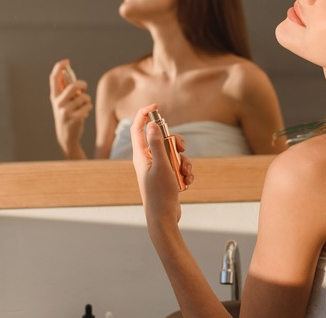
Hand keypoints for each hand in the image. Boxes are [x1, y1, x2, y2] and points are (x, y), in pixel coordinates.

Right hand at [49, 59, 91, 156]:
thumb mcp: (63, 102)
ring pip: (84, 97)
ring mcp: (65, 111)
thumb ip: (65, 89)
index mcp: (54, 96)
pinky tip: (84, 114)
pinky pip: (88, 106)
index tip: (66, 61)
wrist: (66, 136)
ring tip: (83, 106)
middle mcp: (58, 103)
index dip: (59, 67)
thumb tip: (66, 72)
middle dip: (82, 84)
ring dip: (87, 101)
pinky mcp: (74, 118)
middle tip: (84, 87)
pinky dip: (88, 108)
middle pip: (73, 86)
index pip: (53, 78)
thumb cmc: (67, 115)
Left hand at [131, 104, 193, 225]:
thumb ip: (157, 144)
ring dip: (184, 161)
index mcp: (141, 155)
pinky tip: (187, 181)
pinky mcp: (167, 176)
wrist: (164, 218)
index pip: (138, 129)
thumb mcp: (161, 166)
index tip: (156, 106)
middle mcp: (148, 160)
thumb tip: (152, 125)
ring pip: (174, 154)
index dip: (144, 115)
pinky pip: (179, 166)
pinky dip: (185, 171)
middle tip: (181, 148)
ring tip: (186, 173)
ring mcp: (158, 168)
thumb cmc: (159, 194)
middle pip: (162, 139)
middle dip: (176, 142)